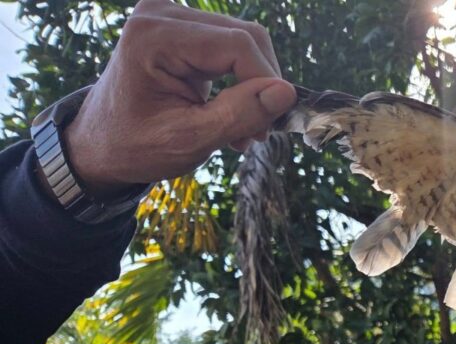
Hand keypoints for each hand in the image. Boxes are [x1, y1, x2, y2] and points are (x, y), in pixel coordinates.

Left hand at [62, 0, 296, 195]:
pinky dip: (241, 81)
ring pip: (244, 42)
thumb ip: (239, 115)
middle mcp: (162, 14)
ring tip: (243, 129)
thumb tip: (287, 94)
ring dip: (254, 86)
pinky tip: (232, 112)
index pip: (237, 45)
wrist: (99, 144)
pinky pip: (231, 47)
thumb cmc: (135, 146)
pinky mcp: (181, 29)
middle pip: (245, 37)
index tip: (268, 127)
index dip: (265, 83)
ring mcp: (171, 17)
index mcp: (154, 37)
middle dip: (262, 85)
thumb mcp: (189, 139)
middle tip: (257, 132)